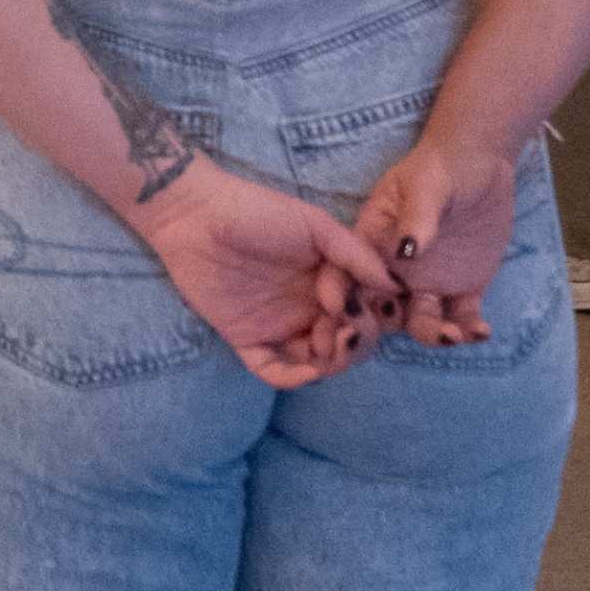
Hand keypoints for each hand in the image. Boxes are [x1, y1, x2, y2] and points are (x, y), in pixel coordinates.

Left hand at [135, 164, 399, 387]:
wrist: (195, 214)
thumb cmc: (257, 211)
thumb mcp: (315, 225)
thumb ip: (355, 254)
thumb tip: (395, 286)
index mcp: (330, 281)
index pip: (365, 313)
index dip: (371, 318)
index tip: (358, 305)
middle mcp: (308, 307)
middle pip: (346, 343)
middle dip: (355, 343)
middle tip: (344, 327)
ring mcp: (278, 325)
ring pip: (316, 363)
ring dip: (330, 362)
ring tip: (325, 343)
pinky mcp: (246, 338)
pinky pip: (272, 371)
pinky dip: (292, 379)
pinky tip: (305, 371)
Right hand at [354, 134, 517, 349]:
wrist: (481, 165)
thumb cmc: (441, 166)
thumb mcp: (425, 185)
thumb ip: (416, 218)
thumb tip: (405, 252)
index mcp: (372, 243)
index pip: (349, 275)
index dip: (345, 298)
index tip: (353, 316)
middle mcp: (395, 270)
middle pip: (381, 309)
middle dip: (392, 330)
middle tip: (413, 332)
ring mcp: (428, 283)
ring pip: (421, 322)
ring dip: (433, 335)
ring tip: (454, 335)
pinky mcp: (462, 289)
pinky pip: (461, 317)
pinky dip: (468, 330)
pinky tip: (481, 332)